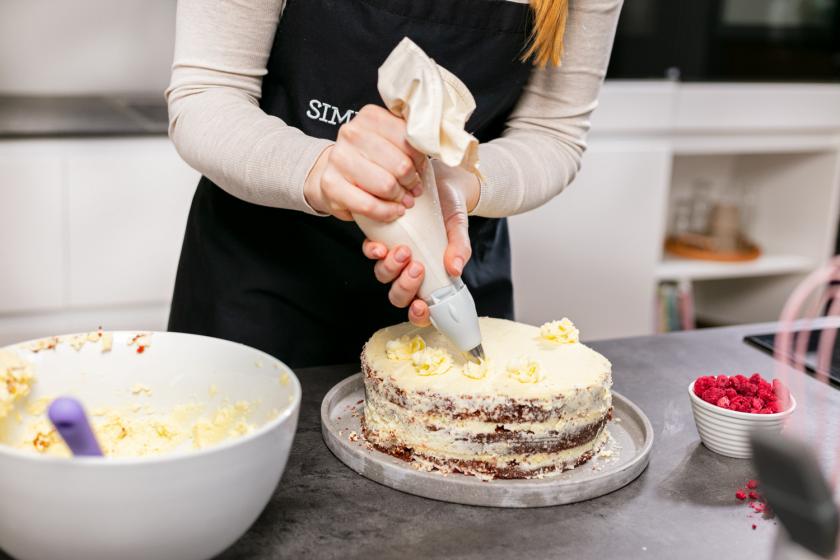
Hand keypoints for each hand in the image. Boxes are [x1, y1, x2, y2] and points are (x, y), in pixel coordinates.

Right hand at [303, 105, 426, 221]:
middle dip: (411, 182)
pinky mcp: (331, 184)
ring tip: (403, 200)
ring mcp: (339, 158)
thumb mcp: (389, 141)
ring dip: (400, 198)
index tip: (419, 169)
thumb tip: (437, 149)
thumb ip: (409, 140)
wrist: (333, 174)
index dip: (421, 161)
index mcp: (370, 116)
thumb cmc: (369, 159)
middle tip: (413, 189)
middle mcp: (352, 132)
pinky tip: (394, 211)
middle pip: (400, 165)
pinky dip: (387, 212)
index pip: (410, 140)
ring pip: (386, 185)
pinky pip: (369, 205)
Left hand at [362, 160, 479, 325]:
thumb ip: (460, 248)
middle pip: (399, 295)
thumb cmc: (451, 208)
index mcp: (430, 276)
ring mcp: (393, 254)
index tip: (422, 306)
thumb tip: (455, 270)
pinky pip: (371, 251)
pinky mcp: (380, 235)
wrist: (441, 179)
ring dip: (390, 268)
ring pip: (383, 275)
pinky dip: (373, 251)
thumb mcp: (459, 227)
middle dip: (404, 287)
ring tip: (403, 250)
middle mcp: (409, 269)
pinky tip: (379, 244)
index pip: (422, 307)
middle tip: (417, 267)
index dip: (419, 315)